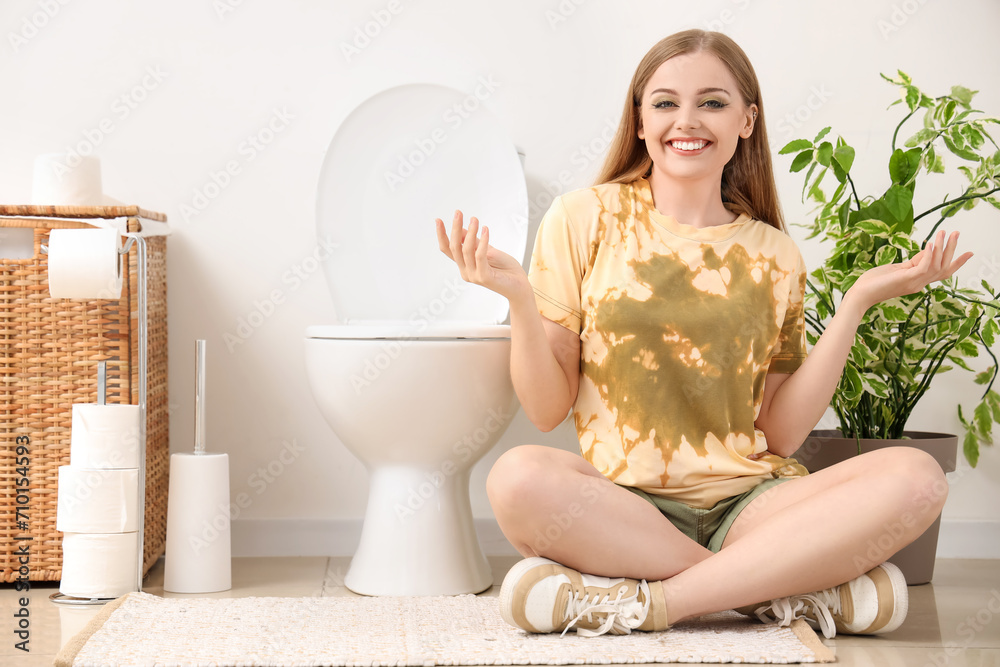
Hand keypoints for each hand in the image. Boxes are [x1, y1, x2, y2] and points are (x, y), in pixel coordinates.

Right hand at [435, 210, 529, 300]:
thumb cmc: (506, 269)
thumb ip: (475, 243)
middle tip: (458, 213)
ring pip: (466, 250)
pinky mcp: (484, 277)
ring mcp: (474, 275)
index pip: (448, 249)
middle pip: (454, 247)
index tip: (438, 220)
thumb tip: (463, 230)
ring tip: (475, 219)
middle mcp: (466, 271)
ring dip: (471, 232)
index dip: (442, 235)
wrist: (520, 285)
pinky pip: (480, 256)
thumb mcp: (489, 251)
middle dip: (455, 228)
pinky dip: (482, 241)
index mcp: (465, 265)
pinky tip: (485, 229)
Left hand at [846, 229, 973, 312]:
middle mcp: (919, 284)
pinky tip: (929, 243)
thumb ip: (911, 263)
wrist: (860, 294)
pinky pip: (924, 267)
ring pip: (936, 266)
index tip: (969, 252)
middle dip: (952, 250)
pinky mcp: (906, 279)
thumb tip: (925, 251)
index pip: (941, 272)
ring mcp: (914, 283)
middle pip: (944, 268)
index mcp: (918, 282)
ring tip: (943, 233)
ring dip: (942, 248)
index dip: (955, 262)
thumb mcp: (897, 269)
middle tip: (956, 233)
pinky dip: (928, 255)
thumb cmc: (874, 281)